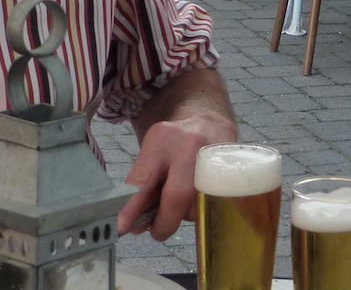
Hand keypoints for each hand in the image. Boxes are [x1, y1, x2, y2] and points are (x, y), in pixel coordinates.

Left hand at [120, 112, 237, 239]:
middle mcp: (190, 145)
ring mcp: (214, 156)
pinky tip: (192, 196)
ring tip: (176, 204)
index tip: (122, 228)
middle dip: (165, 221)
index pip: (145, 178)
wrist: (206, 119)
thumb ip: (143, 186)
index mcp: (162, 138)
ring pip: (196, 203)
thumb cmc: (172, 141)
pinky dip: (197, 208)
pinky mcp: (228, 169)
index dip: (132, 206)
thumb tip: (136, 226)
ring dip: (182, 215)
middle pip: (178, 194)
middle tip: (156, 232)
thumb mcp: (152, 153)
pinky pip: (211, 201)